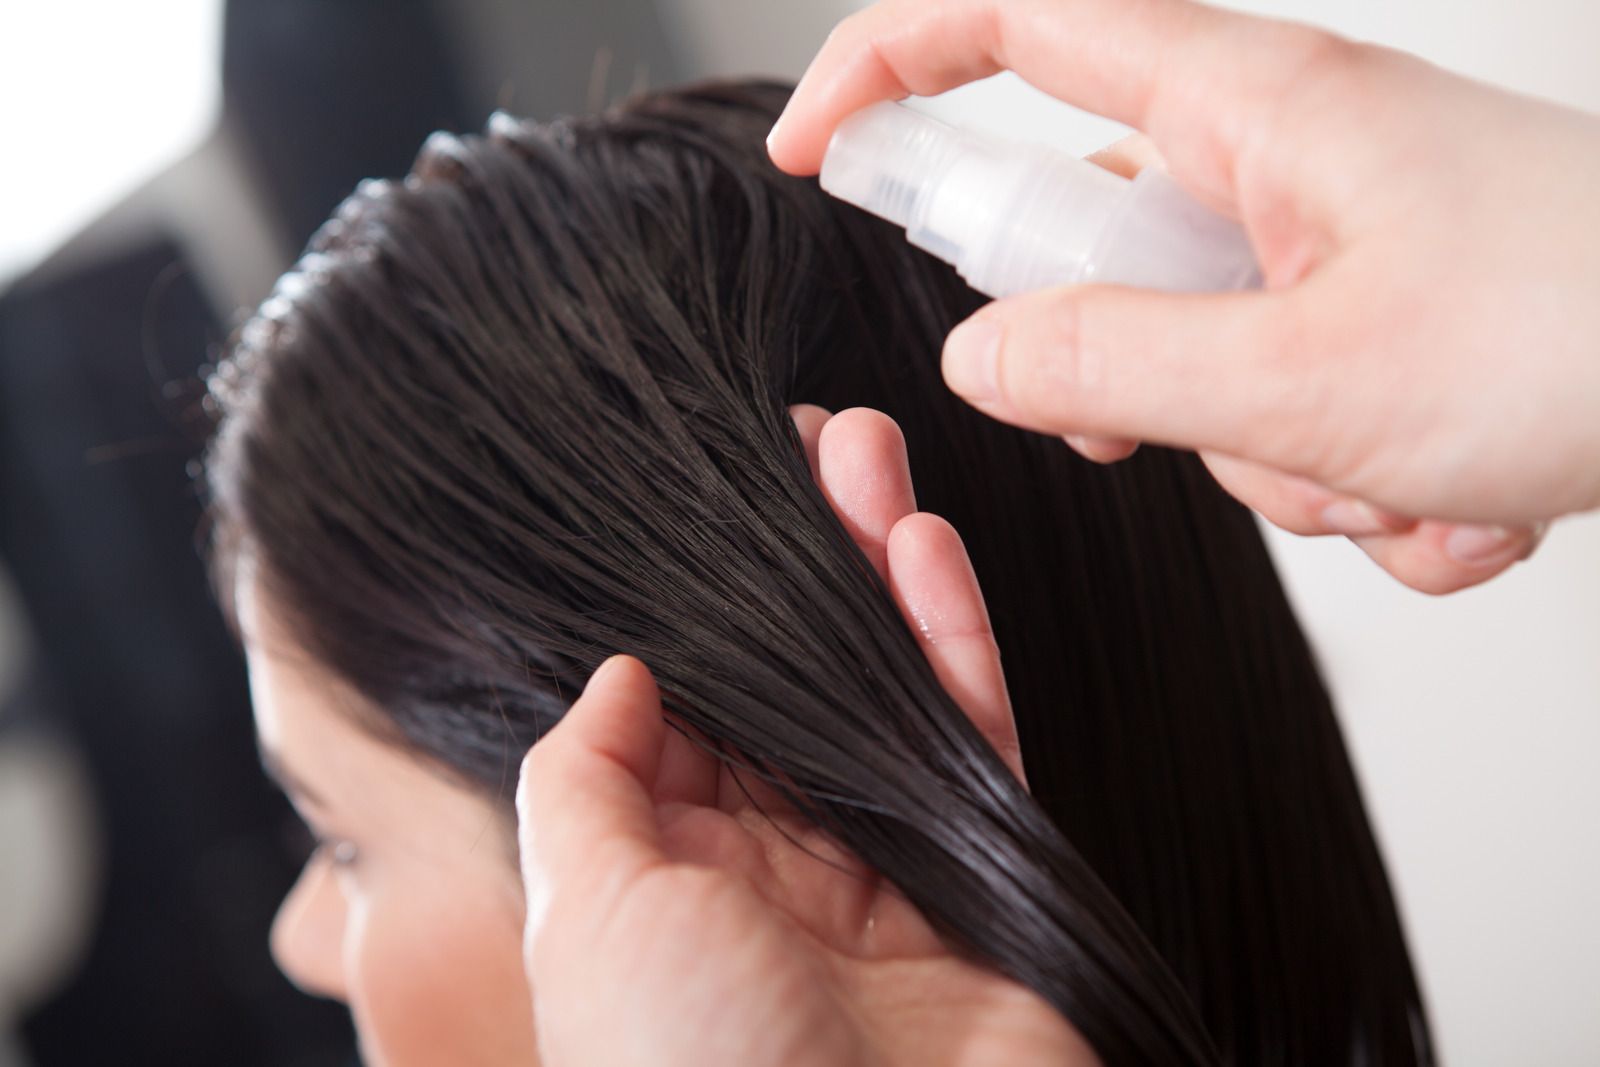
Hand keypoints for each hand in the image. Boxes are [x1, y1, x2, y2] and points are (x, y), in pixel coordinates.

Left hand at [515, 407, 1094, 1065]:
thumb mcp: (583, 911)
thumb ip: (585, 780)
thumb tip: (617, 676)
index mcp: (663, 876)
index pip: (682, 709)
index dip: (695, 605)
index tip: (707, 499)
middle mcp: (772, 868)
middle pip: (788, 683)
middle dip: (792, 562)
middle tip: (802, 441)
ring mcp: (884, 869)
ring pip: (882, 689)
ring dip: (873, 568)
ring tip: (863, 450)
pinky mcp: (983, 875)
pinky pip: (973, 737)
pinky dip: (952, 639)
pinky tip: (923, 542)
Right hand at [767, 0, 1599, 593]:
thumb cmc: (1587, 330)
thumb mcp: (1302, 376)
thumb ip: (1105, 366)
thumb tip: (983, 357)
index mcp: (1247, 107)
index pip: (1012, 31)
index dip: (889, 70)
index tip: (814, 153)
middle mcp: (1281, 160)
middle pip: (1101, 251)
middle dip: (1146, 386)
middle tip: (1225, 424)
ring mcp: (1334, 241)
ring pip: (1206, 368)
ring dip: (1282, 462)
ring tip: (1406, 472)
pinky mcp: (1383, 316)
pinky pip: (1302, 416)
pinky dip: (1361, 482)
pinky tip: (1463, 494)